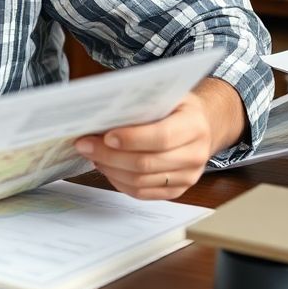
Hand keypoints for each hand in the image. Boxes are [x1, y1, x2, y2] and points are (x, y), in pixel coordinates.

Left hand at [73, 78, 245, 199]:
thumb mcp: (166, 95)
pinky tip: (106, 167)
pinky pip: (142, 193)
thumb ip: (141, 102)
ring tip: (92, 154)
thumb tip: (102, 110)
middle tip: (85, 144)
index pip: (161, 137)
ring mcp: (188, 177)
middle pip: (145, 163)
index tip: (106, 135)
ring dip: (110, 169)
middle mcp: (195, 155)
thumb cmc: (177, 108)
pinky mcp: (177, 191)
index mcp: (194, 125)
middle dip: (109, 155)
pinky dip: (119, 182)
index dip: (131, 139)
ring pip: (140, 182)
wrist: (202, 126)